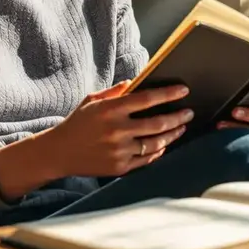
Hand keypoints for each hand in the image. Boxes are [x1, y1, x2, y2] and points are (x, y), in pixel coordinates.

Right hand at [43, 81, 194, 177]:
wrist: (58, 152)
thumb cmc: (76, 123)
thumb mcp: (91, 101)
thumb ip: (114, 92)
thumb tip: (135, 82)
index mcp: (110, 110)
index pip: (147, 99)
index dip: (168, 94)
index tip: (184, 91)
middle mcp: (117, 130)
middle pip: (157, 123)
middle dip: (177, 117)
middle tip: (189, 113)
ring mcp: (119, 150)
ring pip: (156, 143)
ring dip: (172, 134)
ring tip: (181, 128)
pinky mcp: (120, 167)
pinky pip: (147, 159)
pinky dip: (159, 151)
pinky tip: (165, 144)